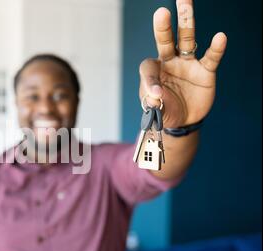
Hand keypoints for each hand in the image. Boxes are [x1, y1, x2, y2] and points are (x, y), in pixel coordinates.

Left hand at [139, 0, 226, 127]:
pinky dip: (216, 48)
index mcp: (153, 71)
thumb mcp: (156, 110)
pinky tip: (220, 37)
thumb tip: (155, 96)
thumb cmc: (165, 110)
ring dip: (187, 22)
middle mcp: (169, 62)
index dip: (150, 80)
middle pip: (165, 40)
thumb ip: (153, 103)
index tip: (156, 94)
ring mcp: (188, 64)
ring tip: (185, 3)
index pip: (148, 68)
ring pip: (187, 39)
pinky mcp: (205, 71)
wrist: (183, 120)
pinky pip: (211, 57)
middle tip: (161, 12)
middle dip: (163, 27)